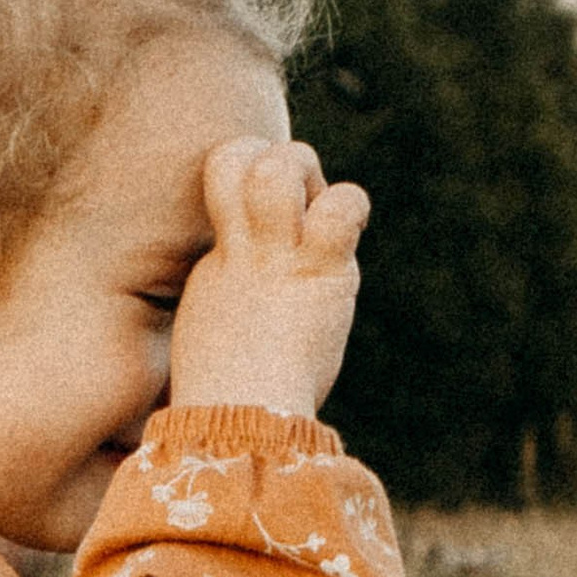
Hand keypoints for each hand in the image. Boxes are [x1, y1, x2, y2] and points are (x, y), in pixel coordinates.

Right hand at [168, 139, 367, 422]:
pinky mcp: (318, 272)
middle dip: (275, 159)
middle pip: (240, 157)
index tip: (274, 206)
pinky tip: (354, 228)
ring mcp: (278, 254)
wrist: (240, 419)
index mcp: (222, 262)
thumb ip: (238, 300)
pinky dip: (353, 206)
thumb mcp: (222, 334)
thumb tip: (253, 316)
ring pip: (282, 165)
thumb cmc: (232, 398)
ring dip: (308, 172)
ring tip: (321, 209)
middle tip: (301, 202)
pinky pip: (341, 206)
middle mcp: (245, 247)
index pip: (225, 176)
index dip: (251, 172)